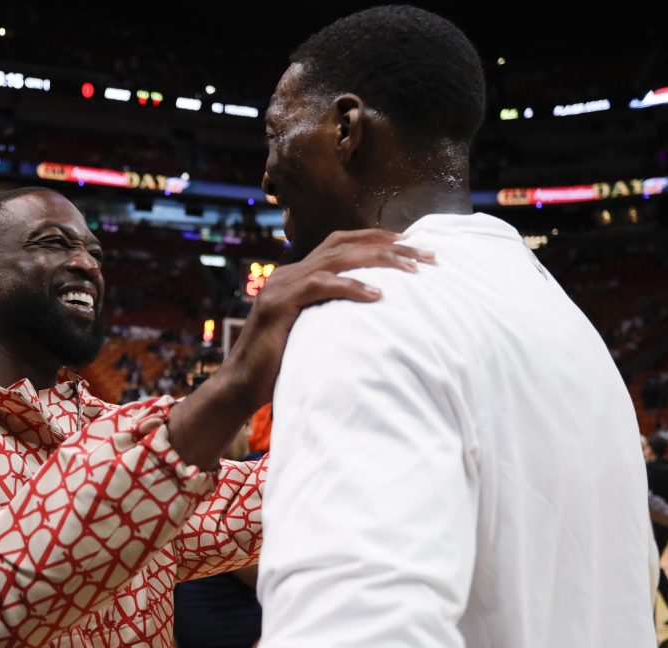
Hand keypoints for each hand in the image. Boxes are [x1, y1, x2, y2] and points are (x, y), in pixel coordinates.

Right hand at [219, 229, 433, 410]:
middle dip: (389, 244)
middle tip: (427, 253)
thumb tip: (378, 315)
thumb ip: (335, 315)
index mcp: (297, 275)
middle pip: (344, 243)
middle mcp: (288, 273)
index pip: (342, 244)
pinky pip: (319, 286)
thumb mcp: (314, 332)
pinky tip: (378, 295)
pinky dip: (350, 287)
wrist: (240, 387)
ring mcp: (281, 286)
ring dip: (378, 259)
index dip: (378, 240)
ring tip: (412, 269)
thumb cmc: (282, 366)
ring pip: (335, 258)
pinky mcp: (278, 305)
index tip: (415, 246)